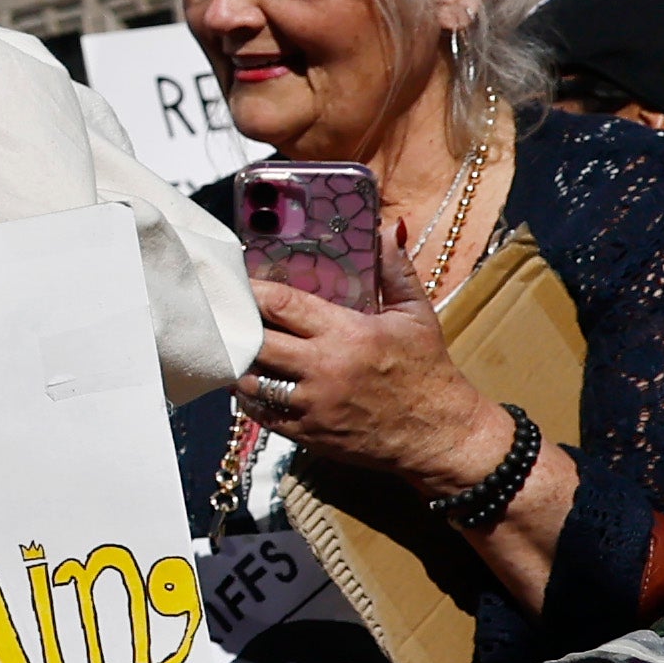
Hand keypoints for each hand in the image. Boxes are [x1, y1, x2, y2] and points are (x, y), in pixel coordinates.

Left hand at [236, 279, 513, 493]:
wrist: (440, 435)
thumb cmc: (427, 370)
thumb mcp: (416, 315)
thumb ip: (395, 269)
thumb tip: (391, 227)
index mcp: (348, 333)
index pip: (282, 304)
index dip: (251, 291)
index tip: (234, 282)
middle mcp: (324, 368)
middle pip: (256, 342)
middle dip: (235, 327)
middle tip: (223, 314)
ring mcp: (312, 404)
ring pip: (251, 380)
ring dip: (237, 363)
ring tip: (230, 348)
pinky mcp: (307, 434)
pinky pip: (261, 413)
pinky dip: (249, 398)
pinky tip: (249, 382)